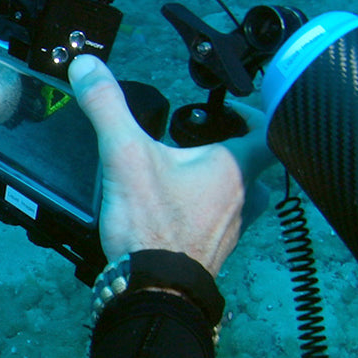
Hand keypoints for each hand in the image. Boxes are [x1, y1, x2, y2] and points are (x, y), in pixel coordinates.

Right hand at [68, 54, 273, 277]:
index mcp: (235, 169)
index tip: (230, 109)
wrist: (153, 292)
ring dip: (219, 183)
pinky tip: (173, 210)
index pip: (270, 132)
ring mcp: (232, 230)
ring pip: (239, 197)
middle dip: (231, 149)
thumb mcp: (124, 155)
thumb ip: (107, 106)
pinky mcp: (214, 252)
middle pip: (254, 165)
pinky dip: (204, 211)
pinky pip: (219, 223)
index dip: (257, 114)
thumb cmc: (152, 225)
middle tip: (200, 140)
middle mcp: (244, 200)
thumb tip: (87, 66)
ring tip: (185, 174)